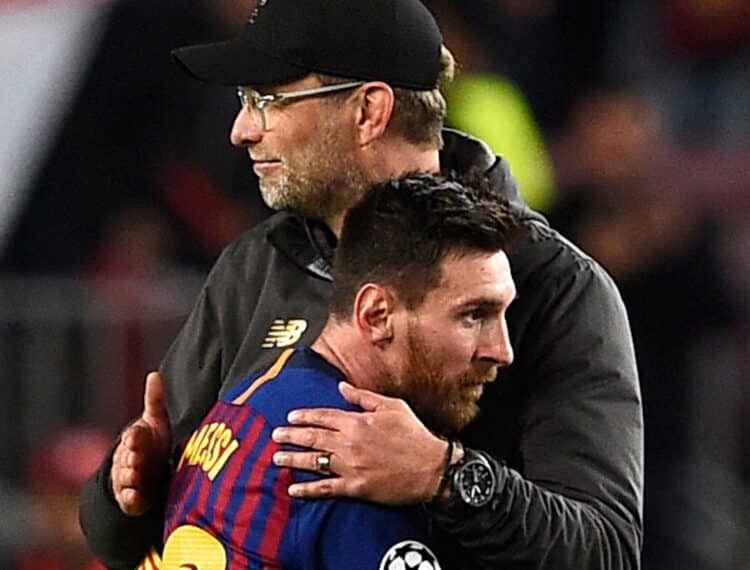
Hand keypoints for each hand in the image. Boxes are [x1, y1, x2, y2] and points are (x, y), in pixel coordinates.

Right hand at [111, 372, 170, 515]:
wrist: (147, 472)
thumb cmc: (153, 443)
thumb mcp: (156, 421)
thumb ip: (155, 400)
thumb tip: (154, 374)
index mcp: (133, 440)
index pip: (132, 436)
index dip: (134, 437)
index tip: (137, 435)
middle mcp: (127, 460)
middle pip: (126, 458)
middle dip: (131, 458)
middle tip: (136, 457)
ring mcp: (127, 479)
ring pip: (124, 477)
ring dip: (129, 476)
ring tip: (135, 475)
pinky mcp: (131, 498)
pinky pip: (128, 499)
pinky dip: (130, 497)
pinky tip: (135, 495)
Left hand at [271, 382, 447, 504]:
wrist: (432, 468)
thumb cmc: (414, 434)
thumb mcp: (392, 407)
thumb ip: (363, 397)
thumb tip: (341, 387)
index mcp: (358, 421)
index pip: (324, 416)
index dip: (305, 415)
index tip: (290, 416)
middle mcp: (350, 443)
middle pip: (313, 438)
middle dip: (291, 436)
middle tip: (275, 436)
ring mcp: (351, 466)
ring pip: (314, 462)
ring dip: (293, 460)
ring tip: (277, 458)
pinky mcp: (356, 487)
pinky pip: (326, 488)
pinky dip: (308, 490)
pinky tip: (294, 490)